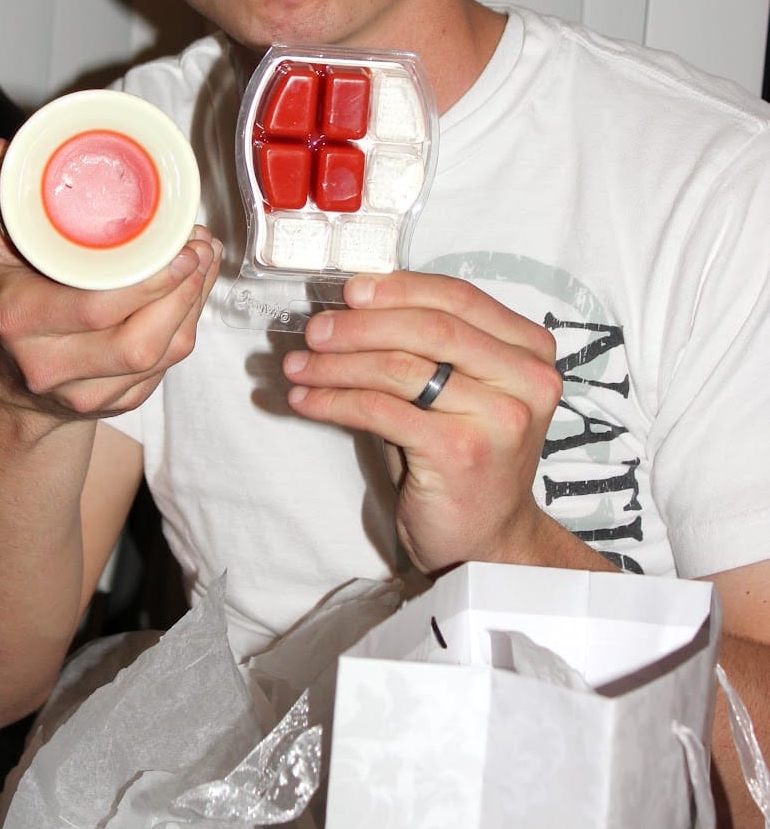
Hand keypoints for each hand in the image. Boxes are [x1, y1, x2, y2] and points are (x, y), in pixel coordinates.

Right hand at [0, 140, 221, 429]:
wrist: (8, 379)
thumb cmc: (7, 298)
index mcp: (19, 320)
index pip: (92, 308)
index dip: (147, 280)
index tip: (178, 244)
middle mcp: (50, 366)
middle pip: (135, 342)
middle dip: (180, 293)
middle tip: (198, 248)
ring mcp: (86, 394)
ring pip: (160, 357)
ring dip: (191, 306)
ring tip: (203, 262)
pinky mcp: (118, 405)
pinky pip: (166, 369)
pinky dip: (187, 325)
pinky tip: (193, 291)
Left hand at [283, 271, 561, 574]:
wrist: (489, 540)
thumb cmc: (464, 456)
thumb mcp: (459, 390)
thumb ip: (429, 346)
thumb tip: (354, 309)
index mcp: (529, 351)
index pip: (459, 297)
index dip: (399, 288)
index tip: (351, 290)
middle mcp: (526, 381)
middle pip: (430, 328)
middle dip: (361, 324)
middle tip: (316, 330)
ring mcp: (499, 418)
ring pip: (400, 368)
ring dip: (337, 364)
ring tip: (299, 365)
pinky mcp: (461, 453)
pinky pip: (382, 411)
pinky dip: (335, 400)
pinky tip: (306, 400)